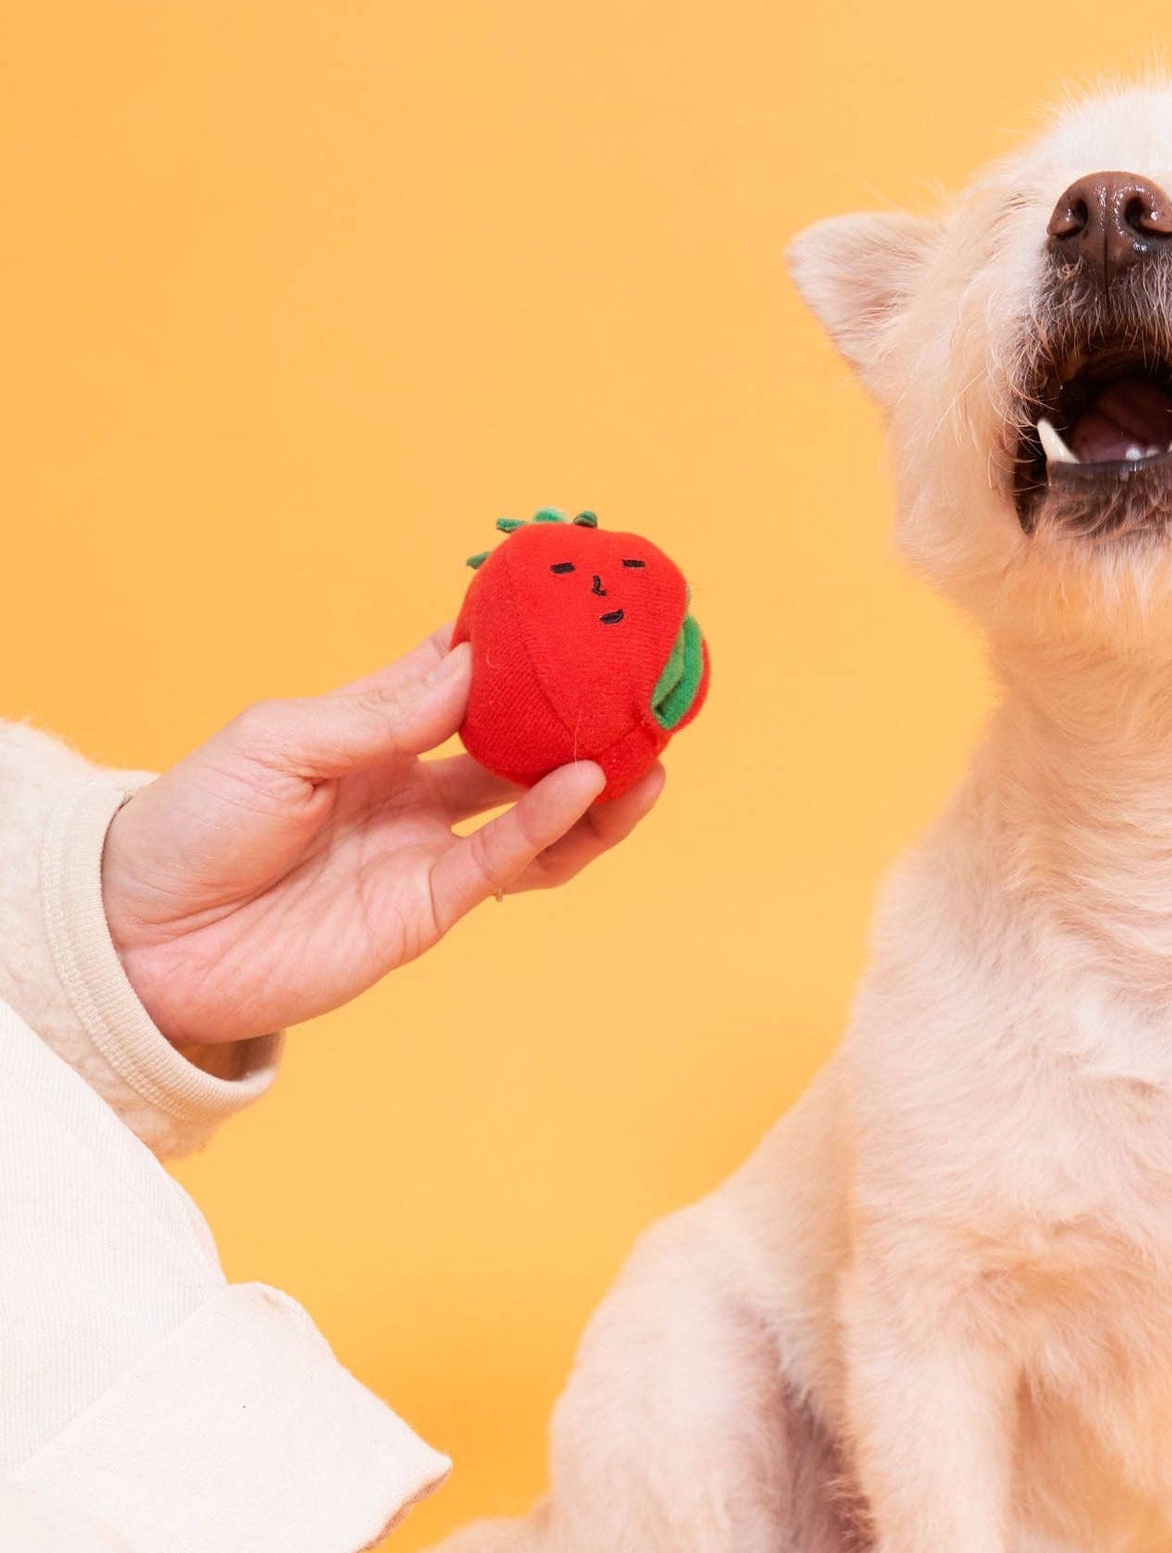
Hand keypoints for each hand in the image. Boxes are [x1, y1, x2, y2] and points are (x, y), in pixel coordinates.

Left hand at [101, 629, 664, 1046]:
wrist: (146, 939)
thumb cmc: (194, 825)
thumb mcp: (280, 743)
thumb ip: (382, 713)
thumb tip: (474, 667)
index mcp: (371, 734)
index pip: (457, 680)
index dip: (511, 648)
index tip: (569, 612)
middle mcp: (412, 788)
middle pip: (517, 747)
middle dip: (576, 719)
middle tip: (633, 683)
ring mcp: (426, 850)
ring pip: (535, 814)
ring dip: (593, 783)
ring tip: (645, 749)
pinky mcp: (430, 909)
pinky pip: (507, 862)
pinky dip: (553, 825)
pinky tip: (587, 786)